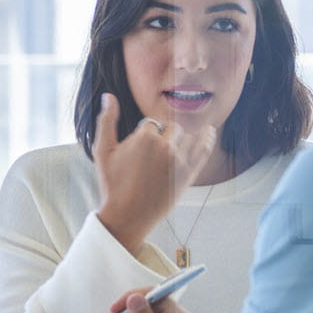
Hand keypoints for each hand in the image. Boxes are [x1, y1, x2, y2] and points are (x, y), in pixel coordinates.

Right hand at [92, 93, 217, 253]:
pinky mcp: (189, 174)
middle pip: (171, 128)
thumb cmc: (112, 184)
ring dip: (183, 137)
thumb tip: (108, 96)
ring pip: (188, 136)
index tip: (141, 147)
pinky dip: (208, 139)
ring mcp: (180, 161)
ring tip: (180, 139)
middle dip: (164, 135)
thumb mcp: (102, 151)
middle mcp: (165, 146)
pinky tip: (209, 132)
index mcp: (145, 137)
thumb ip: (106, 121)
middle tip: (154, 153)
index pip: (152, 123)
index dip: (146, 134)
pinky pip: (203, 150)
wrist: (126, 216)